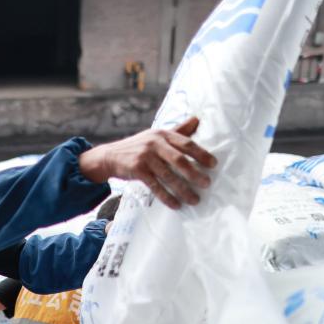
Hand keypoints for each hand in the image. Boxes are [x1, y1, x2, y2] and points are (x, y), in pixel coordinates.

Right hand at [78, 117, 217, 208]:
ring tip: (194, 199)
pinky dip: (166, 196)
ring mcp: (145, 157)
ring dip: (183, 189)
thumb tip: (198, 119)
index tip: (213, 164)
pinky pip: (155, 186)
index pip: (186, 143)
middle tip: (207, 184)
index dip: (201, 154)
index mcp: (162, 134)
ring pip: (168, 175)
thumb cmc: (138, 146)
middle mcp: (154, 143)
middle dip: (194, 173)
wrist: (110, 155)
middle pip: (179, 160)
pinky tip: (176, 205)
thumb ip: (178, 130)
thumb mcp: (156, 135)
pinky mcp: (137, 170)